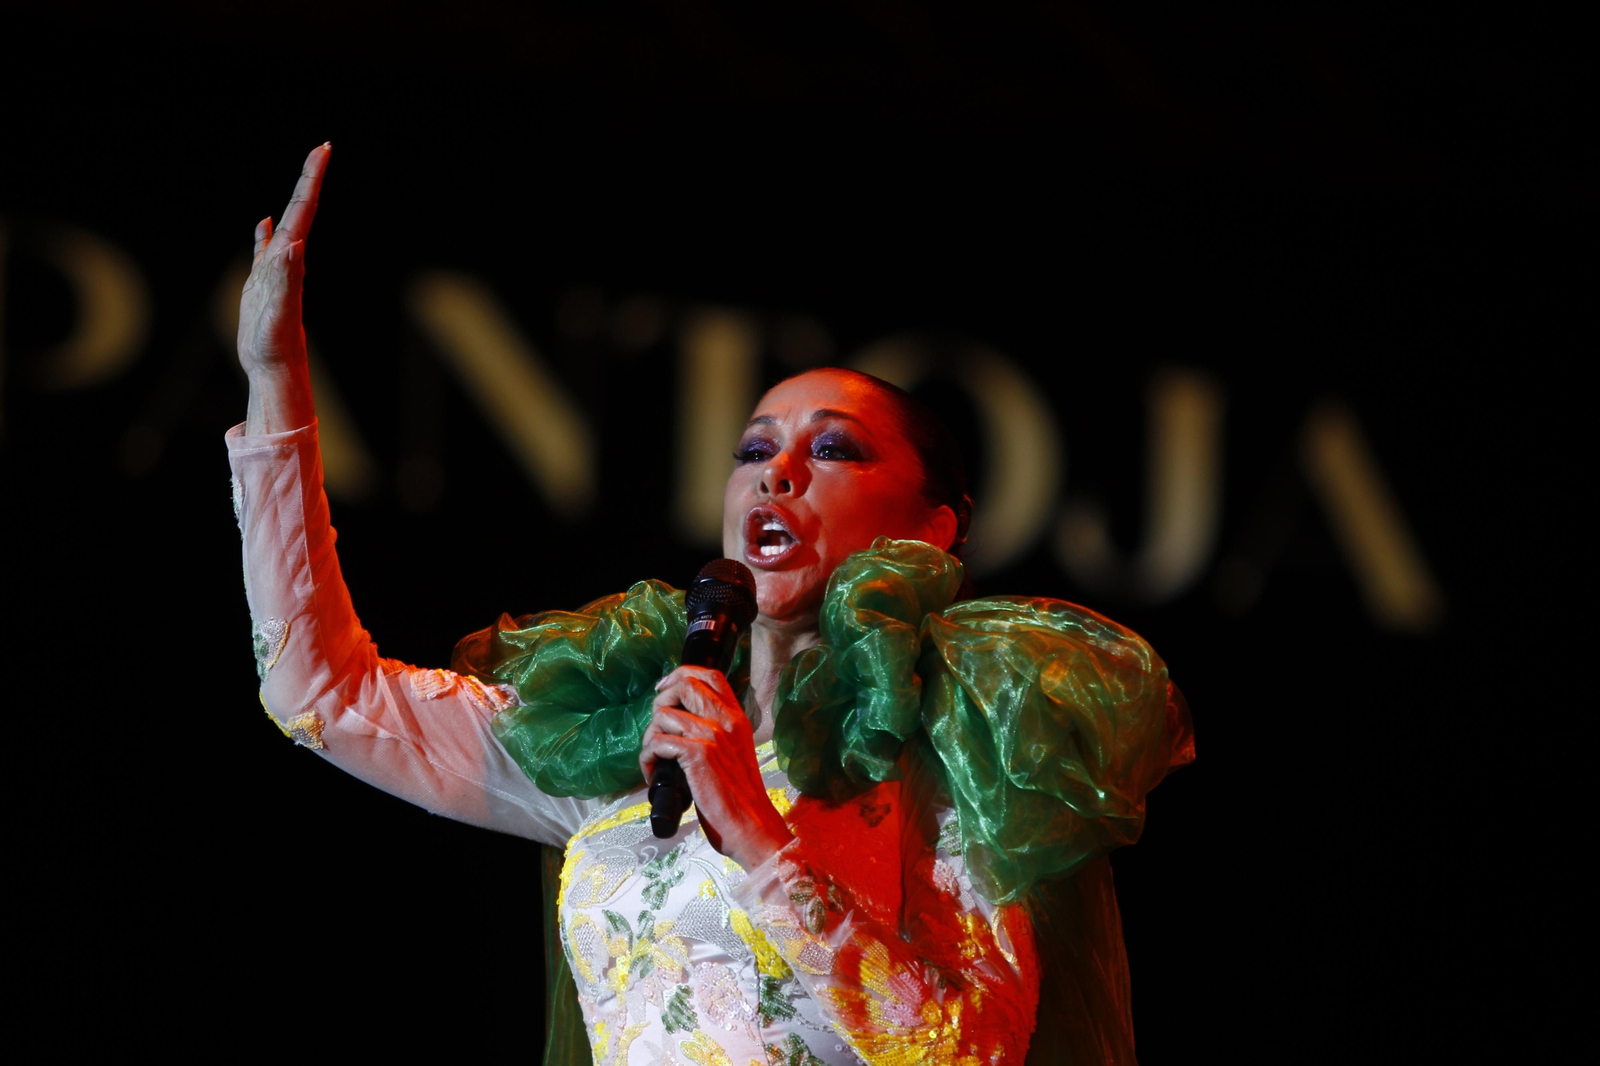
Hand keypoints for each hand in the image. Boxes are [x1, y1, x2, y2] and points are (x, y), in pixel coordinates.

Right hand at [238, 143, 328, 377]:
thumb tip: (294, 245)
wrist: (274, 369)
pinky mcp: (261, 285)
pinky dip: (262, 234)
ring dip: (292, 202)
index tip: (323, 150)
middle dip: (308, 180)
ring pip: (283, 227)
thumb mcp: (281, 311)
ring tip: (302, 177)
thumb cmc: (277, 346)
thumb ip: (288, 279)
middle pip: (298, 212)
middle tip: (321, 149)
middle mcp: (287, 261)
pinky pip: (262, 251)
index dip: (311, 180)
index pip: (303, 212)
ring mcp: (274, 272)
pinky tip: (263, 224)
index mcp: (291, 261)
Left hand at [641, 665, 791, 868]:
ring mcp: (712, 735)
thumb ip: (716, 734)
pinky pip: (657, 742)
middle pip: (683, 685)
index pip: (710, 674)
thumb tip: (680, 726)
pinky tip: (655, 775)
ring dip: (649, 738)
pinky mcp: (698, 755)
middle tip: (656, 731)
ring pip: (663, 715)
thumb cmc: (740, 798)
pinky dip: (648, 759)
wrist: (752, 826)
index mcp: (737, 718)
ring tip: (656, 760)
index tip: (664, 690)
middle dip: (659, 704)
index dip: (681, 674)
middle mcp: (726, 720)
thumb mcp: (734, 754)